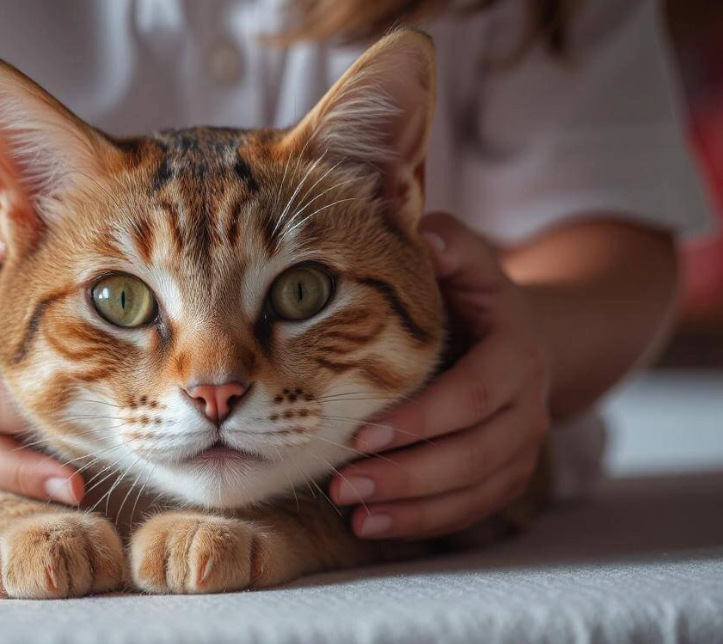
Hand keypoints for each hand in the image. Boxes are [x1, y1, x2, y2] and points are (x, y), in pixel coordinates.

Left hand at [330, 212, 550, 538]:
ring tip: (354, 513)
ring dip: (413, 507)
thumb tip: (422, 238)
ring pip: (475, 490)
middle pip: (475, 453)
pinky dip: (425, 522)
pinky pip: (472, 509)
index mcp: (515, 351)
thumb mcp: (466, 258)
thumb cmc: (471, 293)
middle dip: (409, 474)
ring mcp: (521, 446)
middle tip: (344, 484)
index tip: (362, 434)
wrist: (519, 333)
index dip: (423, 418)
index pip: (474, 393)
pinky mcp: (506, 474)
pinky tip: (375, 525)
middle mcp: (527, 405)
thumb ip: (447, 244)